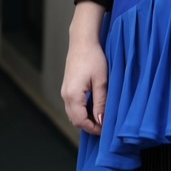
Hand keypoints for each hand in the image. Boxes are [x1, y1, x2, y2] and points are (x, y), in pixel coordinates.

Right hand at [61, 2, 108, 134]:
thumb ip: (101, 103)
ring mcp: (64, 91)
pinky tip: (94, 107)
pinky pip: (72, 106)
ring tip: (101, 116)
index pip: (81, 121)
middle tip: (105, 125)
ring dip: (85, 119)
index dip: (94, 128)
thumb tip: (101, 121)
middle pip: (75, 120)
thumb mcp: (101, 81)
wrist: (82, 42)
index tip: (107, 129)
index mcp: (73, 95)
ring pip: (73, 114)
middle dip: (89, 126)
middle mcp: (65, 95)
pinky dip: (82, 111)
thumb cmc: (93, 58)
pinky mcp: (67, 88)